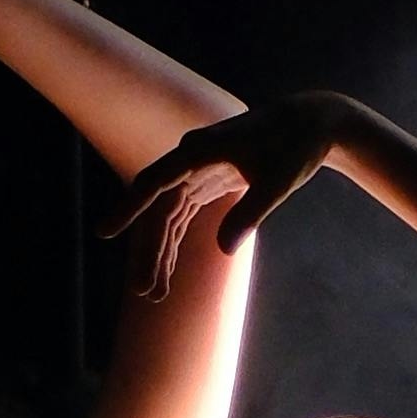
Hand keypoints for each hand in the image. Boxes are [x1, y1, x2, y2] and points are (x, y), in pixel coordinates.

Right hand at [103, 87, 355, 272]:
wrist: (311, 124)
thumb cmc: (294, 147)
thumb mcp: (278, 182)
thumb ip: (249, 214)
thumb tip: (224, 250)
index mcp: (199, 151)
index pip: (154, 183)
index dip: (129, 208)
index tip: (105, 232)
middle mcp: (190, 160)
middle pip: (159, 210)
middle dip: (151, 251)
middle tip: (146, 292)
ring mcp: (196, 171)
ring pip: (167, 218)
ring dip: (161, 254)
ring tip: (155, 293)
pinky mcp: (208, 181)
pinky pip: (181, 216)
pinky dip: (175, 243)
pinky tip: (168, 273)